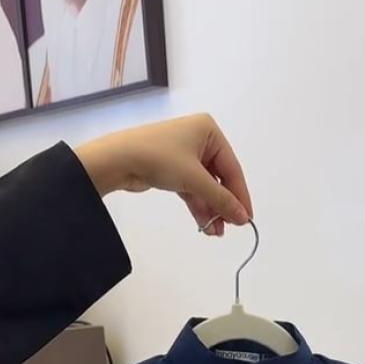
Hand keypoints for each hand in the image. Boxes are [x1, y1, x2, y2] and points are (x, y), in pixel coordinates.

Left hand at [74, 114, 252, 235]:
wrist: (117, 160)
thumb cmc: (159, 158)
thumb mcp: (195, 179)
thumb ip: (221, 199)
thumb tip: (243, 218)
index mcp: (209, 131)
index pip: (232, 168)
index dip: (240, 195)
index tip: (247, 218)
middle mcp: (199, 140)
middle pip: (220, 178)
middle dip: (224, 205)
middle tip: (231, 227)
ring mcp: (185, 155)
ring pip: (205, 187)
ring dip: (212, 209)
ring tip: (217, 233)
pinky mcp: (172, 169)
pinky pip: (192, 189)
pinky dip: (199, 206)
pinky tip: (206, 225)